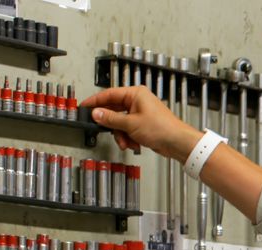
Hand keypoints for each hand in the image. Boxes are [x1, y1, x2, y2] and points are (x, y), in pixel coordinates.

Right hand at [82, 86, 201, 161]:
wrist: (178, 143)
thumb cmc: (161, 128)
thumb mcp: (130, 123)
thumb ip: (110, 119)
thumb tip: (96, 113)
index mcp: (135, 94)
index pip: (109, 94)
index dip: (95, 101)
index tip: (84, 107)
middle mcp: (138, 101)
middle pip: (114, 110)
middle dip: (111, 124)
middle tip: (103, 129)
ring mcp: (141, 113)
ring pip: (120, 122)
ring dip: (120, 134)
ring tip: (125, 142)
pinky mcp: (143, 124)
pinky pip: (128, 129)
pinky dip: (128, 138)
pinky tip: (132, 144)